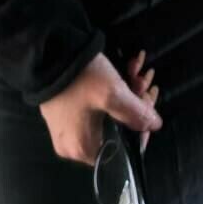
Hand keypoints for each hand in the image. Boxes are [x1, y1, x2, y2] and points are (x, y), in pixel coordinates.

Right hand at [38, 48, 161, 166]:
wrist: (47, 51)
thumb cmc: (80, 79)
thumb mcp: (112, 94)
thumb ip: (136, 113)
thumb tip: (155, 125)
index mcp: (83, 150)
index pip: (123, 151)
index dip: (141, 129)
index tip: (149, 104)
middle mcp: (74, 146)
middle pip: (118, 130)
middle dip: (135, 104)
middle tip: (144, 80)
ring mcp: (68, 128)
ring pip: (109, 115)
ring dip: (127, 93)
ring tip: (135, 69)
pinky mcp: (65, 111)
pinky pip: (95, 106)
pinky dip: (111, 90)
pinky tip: (126, 68)